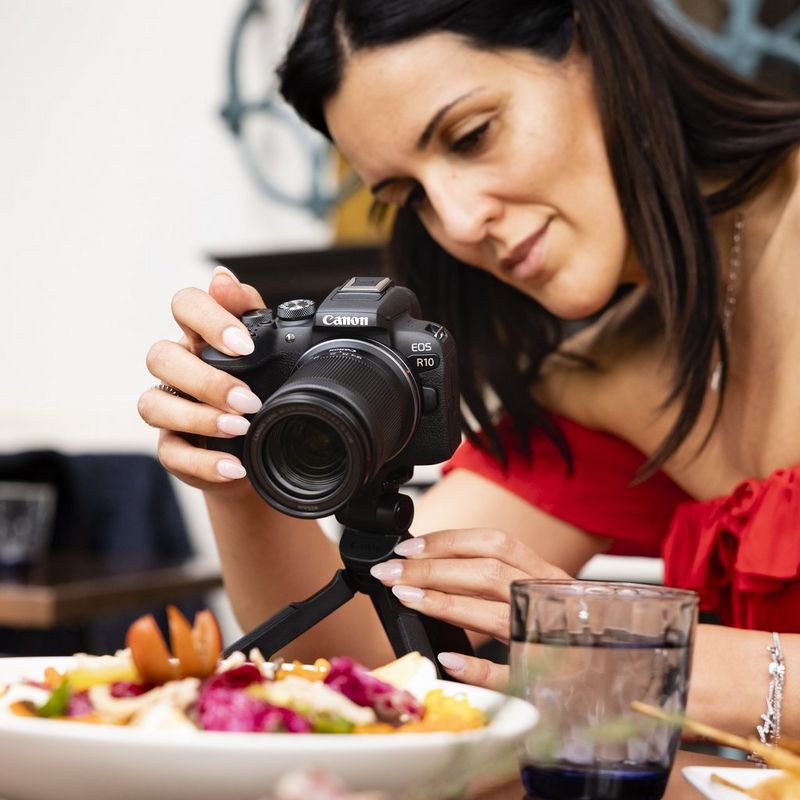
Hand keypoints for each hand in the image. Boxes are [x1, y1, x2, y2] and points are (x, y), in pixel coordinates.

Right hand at [137, 266, 265, 491]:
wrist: (268, 445)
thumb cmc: (264, 385)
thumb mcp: (269, 348)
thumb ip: (249, 311)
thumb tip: (222, 279)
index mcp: (201, 336)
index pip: (185, 306)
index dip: (208, 320)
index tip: (245, 346)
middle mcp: (178, 367)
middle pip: (161, 356)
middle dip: (206, 379)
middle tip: (248, 398)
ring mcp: (169, 407)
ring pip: (153, 404)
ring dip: (198, 417)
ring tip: (239, 428)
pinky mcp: (172, 447)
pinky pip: (171, 453)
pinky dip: (204, 463)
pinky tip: (233, 466)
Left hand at [368, 528, 568, 688]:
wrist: (616, 671)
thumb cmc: (564, 628)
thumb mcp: (536, 593)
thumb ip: (498, 580)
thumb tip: (433, 566)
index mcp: (546, 575)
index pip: (496, 543)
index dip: (448, 541)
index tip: (408, 547)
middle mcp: (550, 601)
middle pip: (489, 574)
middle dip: (433, 569)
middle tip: (392, 572)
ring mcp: (550, 641)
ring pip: (496, 615)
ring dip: (445, 604)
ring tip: (406, 597)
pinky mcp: (546, 681)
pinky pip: (510, 675)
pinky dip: (478, 667)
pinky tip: (449, 660)